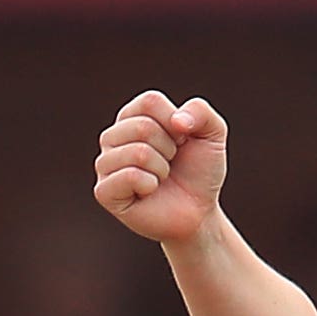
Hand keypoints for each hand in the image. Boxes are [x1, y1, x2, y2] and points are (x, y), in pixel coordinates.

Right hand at [93, 91, 227, 243]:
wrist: (199, 212)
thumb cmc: (199, 172)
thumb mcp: (212, 135)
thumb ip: (201, 111)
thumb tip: (177, 121)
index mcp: (133, 116)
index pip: (150, 102)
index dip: (177, 125)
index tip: (182, 142)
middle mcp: (113, 136)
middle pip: (143, 127)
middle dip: (170, 149)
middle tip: (171, 164)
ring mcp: (105, 163)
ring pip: (138, 152)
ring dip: (162, 169)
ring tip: (161, 178)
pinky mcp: (104, 191)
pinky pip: (130, 176)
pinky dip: (151, 185)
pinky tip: (150, 192)